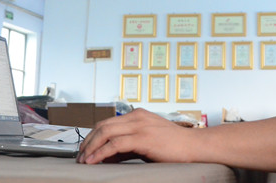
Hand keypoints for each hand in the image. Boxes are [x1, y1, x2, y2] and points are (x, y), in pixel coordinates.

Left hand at [77, 108, 197, 164]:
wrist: (195, 146)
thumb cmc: (174, 146)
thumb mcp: (147, 140)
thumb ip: (128, 144)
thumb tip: (107, 155)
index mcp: (138, 115)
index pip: (107, 122)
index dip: (92, 136)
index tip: (85, 149)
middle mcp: (137, 116)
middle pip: (102, 125)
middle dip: (88, 142)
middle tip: (80, 156)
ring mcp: (140, 126)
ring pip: (105, 133)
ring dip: (91, 147)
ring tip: (84, 160)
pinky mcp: (143, 138)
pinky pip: (115, 144)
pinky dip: (101, 153)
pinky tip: (94, 161)